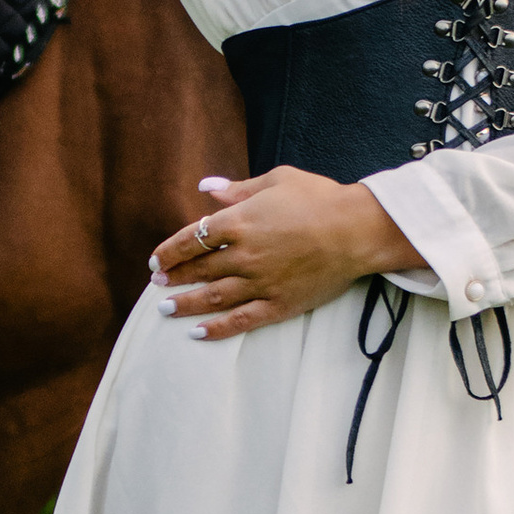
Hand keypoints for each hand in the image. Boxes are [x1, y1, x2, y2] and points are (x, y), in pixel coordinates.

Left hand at [149, 167, 425, 337]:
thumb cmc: (319, 198)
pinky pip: (240, 320)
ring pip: (211, 298)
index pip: (190, 239)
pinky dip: (216, 329)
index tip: (157, 260)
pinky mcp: (278, 304)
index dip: (168, 251)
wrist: (357, 229)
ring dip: (184, 304)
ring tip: (165, 309)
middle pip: (197, 269)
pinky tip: (197, 333)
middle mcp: (243, 255)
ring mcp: (259, 283)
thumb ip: (238, 188)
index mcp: (238, 222)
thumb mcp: (277, 180)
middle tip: (157, 284)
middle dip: (173, 277)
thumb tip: (206, 187)